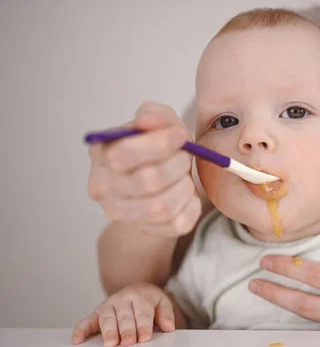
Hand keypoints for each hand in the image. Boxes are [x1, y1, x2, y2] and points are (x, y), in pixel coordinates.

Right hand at [72, 283, 175, 346]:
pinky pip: (87, 321)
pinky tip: (77, 340)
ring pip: (107, 318)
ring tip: (110, 344)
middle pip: (124, 317)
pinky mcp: (96, 313)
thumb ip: (166, 314)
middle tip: (128, 342)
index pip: (142, 313)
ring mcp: (108, 306)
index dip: (143, 326)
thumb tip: (169, 326)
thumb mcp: (162, 303)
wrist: (136, 290)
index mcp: (140, 297)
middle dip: (126, 330)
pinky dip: (81, 329)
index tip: (144, 338)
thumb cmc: (149, 301)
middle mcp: (122, 300)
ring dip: (108, 331)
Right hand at [88, 101, 200, 236]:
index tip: (181, 136)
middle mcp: (103, 187)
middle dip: (177, 164)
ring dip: (184, 186)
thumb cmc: (154, 152)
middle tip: (186, 156)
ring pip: (162, 207)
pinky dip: (191, 205)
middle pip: (147, 181)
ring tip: (185, 176)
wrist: (154, 188)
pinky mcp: (148, 230)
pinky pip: (178, 223)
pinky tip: (187, 194)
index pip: (124, 154)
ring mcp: (122, 213)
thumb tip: (148, 119)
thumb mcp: (156, 125)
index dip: (159, 144)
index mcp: (101, 154)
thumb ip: (155, 116)